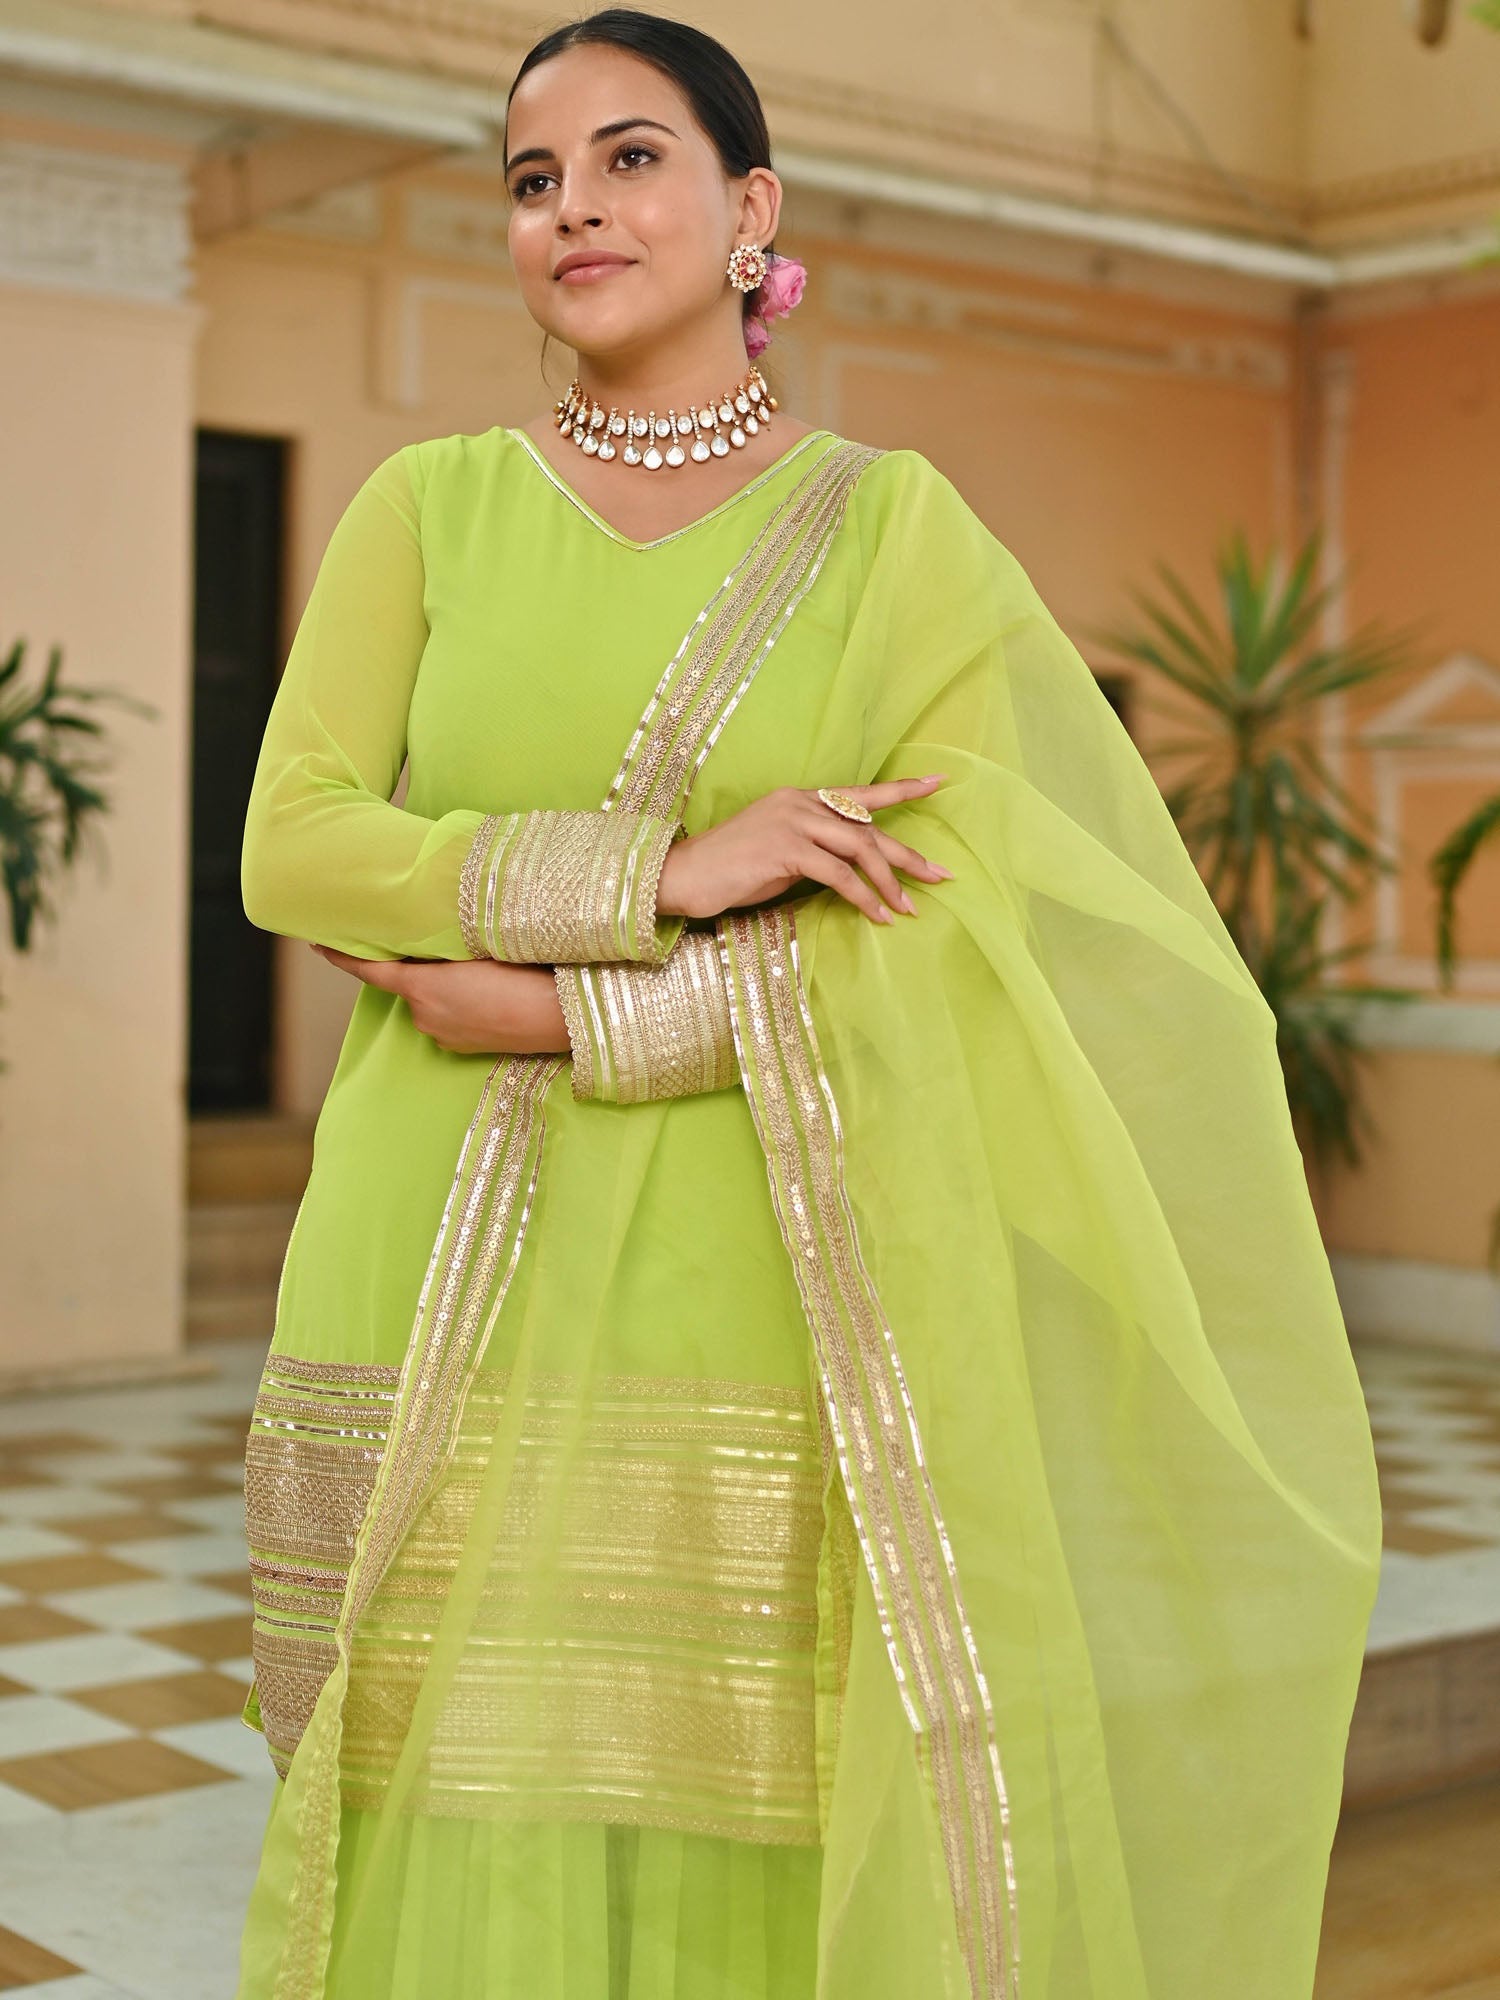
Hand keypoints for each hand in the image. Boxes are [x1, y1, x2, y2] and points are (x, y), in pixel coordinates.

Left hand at [309, 947, 568, 1055]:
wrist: (557, 1016)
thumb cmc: (522, 975)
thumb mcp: (479, 949)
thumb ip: (446, 951)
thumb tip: (436, 952)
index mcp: (422, 987)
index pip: (370, 971)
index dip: (343, 957)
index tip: (320, 945)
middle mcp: (424, 1016)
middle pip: (411, 984)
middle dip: (426, 970)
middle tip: (459, 954)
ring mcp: (443, 1036)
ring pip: (434, 1002)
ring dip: (449, 990)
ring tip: (488, 976)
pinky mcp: (464, 1049)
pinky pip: (452, 1021)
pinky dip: (464, 1008)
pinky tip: (494, 998)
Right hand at [656, 776, 954, 925]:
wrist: (684, 875)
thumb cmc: (730, 869)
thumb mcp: (779, 851)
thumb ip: (814, 848)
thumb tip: (849, 866)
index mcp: (800, 798)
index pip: (860, 793)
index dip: (902, 788)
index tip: (938, 782)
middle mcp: (801, 803)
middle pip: (869, 826)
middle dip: (907, 854)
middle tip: (940, 875)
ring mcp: (793, 823)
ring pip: (859, 849)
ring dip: (889, 882)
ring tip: (908, 907)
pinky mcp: (786, 850)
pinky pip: (838, 875)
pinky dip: (863, 897)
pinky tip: (877, 916)